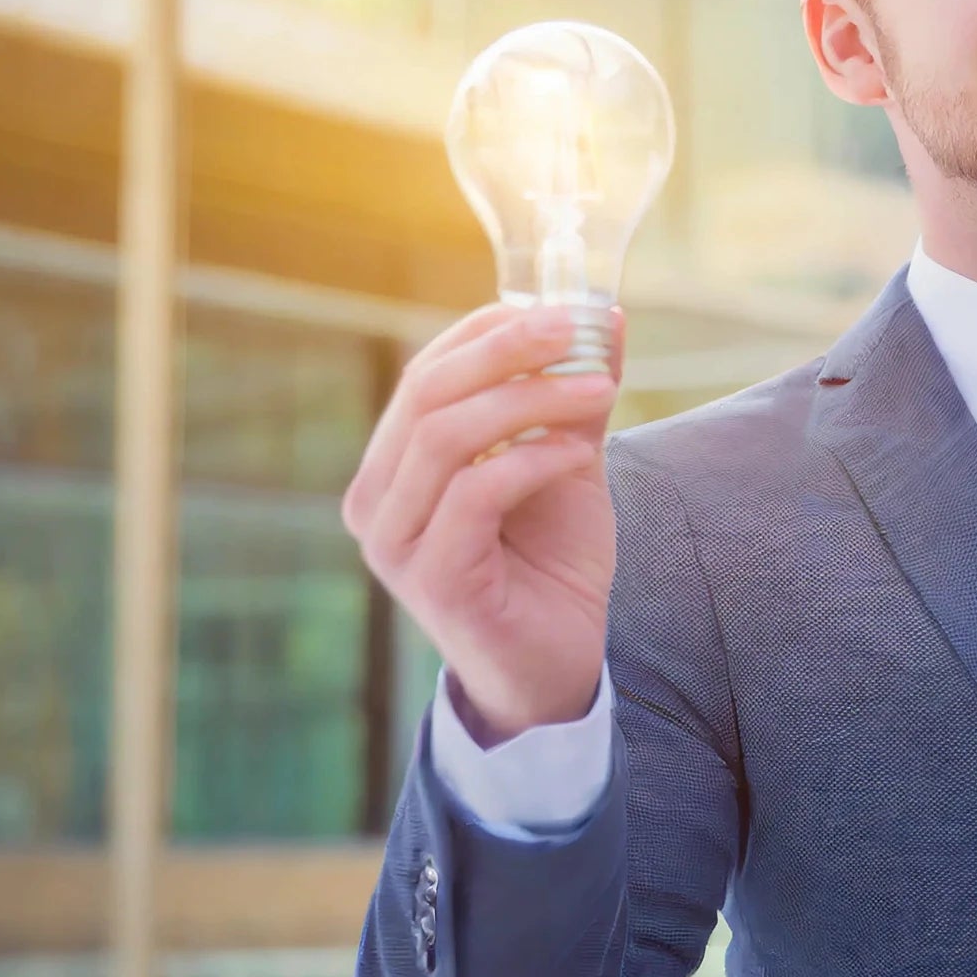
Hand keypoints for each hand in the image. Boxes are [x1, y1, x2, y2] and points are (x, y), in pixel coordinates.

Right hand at [342, 304, 622, 742]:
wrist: (558, 667)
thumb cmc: (551, 565)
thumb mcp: (565, 463)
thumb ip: (571, 397)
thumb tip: (600, 317)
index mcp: (394, 468)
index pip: (424, 376)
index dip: (484, 334)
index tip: (556, 309)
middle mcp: (377, 502)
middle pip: (427, 394)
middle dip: (506, 351)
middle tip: (575, 330)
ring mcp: (395, 543)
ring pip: (445, 436)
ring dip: (529, 400)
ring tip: (596, 390)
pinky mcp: (430, 579)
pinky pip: (475, 494)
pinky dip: (531, 459)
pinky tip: (576, 452)